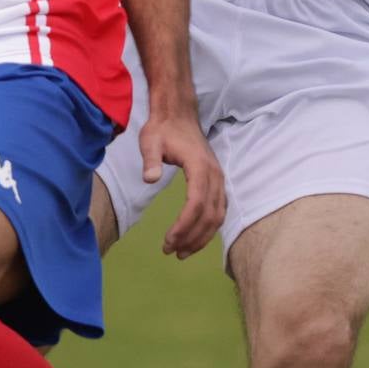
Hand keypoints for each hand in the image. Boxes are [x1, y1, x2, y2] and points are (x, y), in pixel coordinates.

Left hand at [140, 104, 224, 259]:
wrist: (178, 114)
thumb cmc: (162, 128)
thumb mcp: (150, 141)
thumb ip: (150, 159)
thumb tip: (149, 178)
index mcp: (200, 166)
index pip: (196, 203)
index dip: (184, 226)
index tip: (168, 241)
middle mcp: (215, 175)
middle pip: (210, 214)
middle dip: (191, 237)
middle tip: (170, 252)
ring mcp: (219, 179)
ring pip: (218, 216)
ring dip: (201, 237)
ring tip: (181, 252)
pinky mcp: (217, 182)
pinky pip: (218, 211)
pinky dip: (208, 228)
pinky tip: (193, 238)